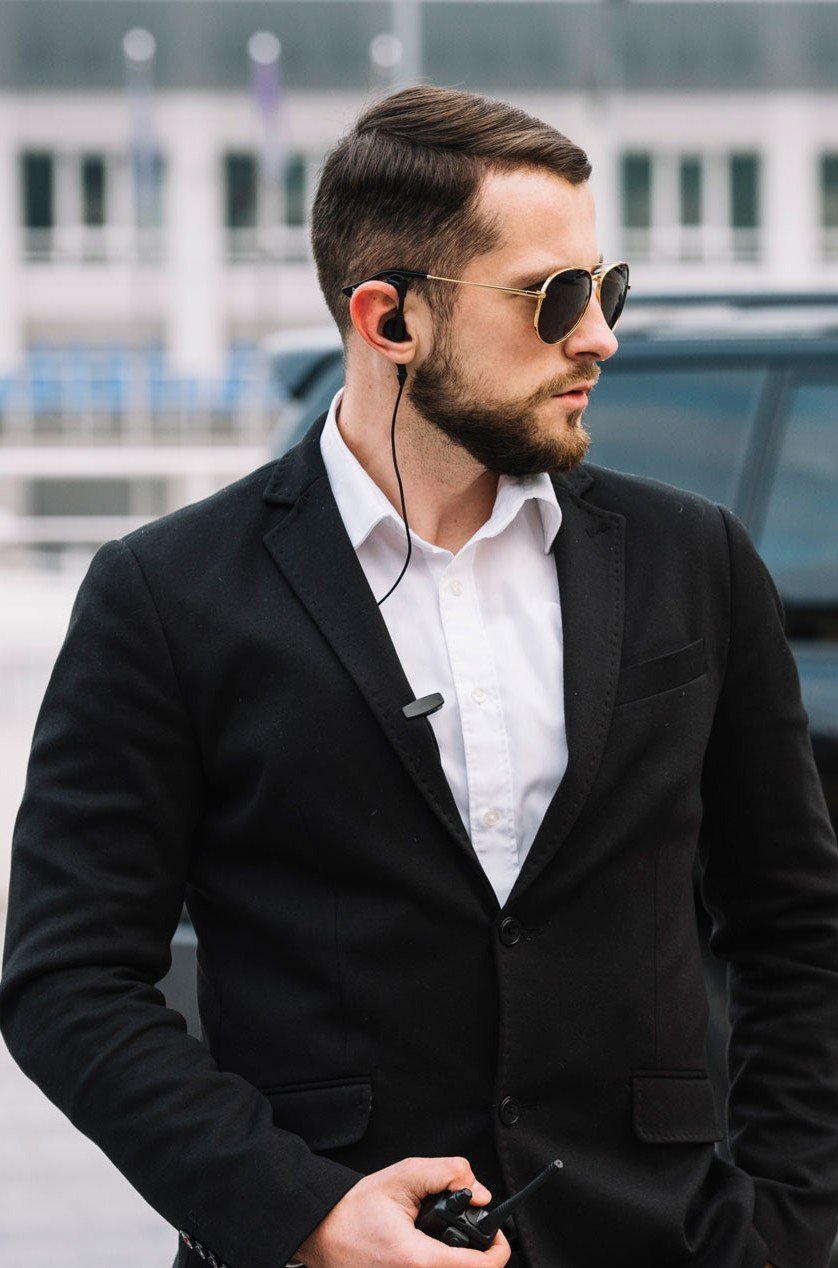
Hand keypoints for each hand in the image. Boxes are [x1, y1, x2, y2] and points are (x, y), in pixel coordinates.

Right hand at [292, 1154, 511, 1266]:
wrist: (322, 1232)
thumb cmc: (354, 1209)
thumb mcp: (403, 1176)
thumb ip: (447, 1173)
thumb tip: (478, 1191)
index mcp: (418, 1260)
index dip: (498, 1249)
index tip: (497, 1234)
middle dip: (478, 1254)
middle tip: (469, 1232)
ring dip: (459, 1261)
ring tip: (446, 1239)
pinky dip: (442, 1265)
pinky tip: (431, 1249)